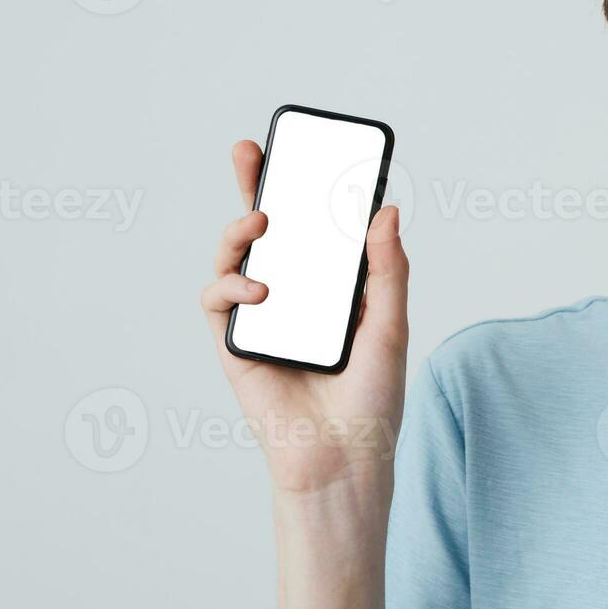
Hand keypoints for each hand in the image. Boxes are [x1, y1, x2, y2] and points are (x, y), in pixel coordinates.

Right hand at [200, 140, 407, 495]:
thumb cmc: (372, 397)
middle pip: (266, 232)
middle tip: (249, 151)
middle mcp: (293, 295)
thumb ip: (387, 269)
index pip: (313, 227)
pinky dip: (232, 286)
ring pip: (234, 257)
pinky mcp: (235, 344)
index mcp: (331, 286)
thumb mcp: (390, 324)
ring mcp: (261, 317)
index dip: (305, 190)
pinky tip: (259, 288)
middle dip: (253, 188)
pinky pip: (217, 301)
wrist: (344, 457)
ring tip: (261, 220)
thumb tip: (387, 210)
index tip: (307, 151)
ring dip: (239, 231)